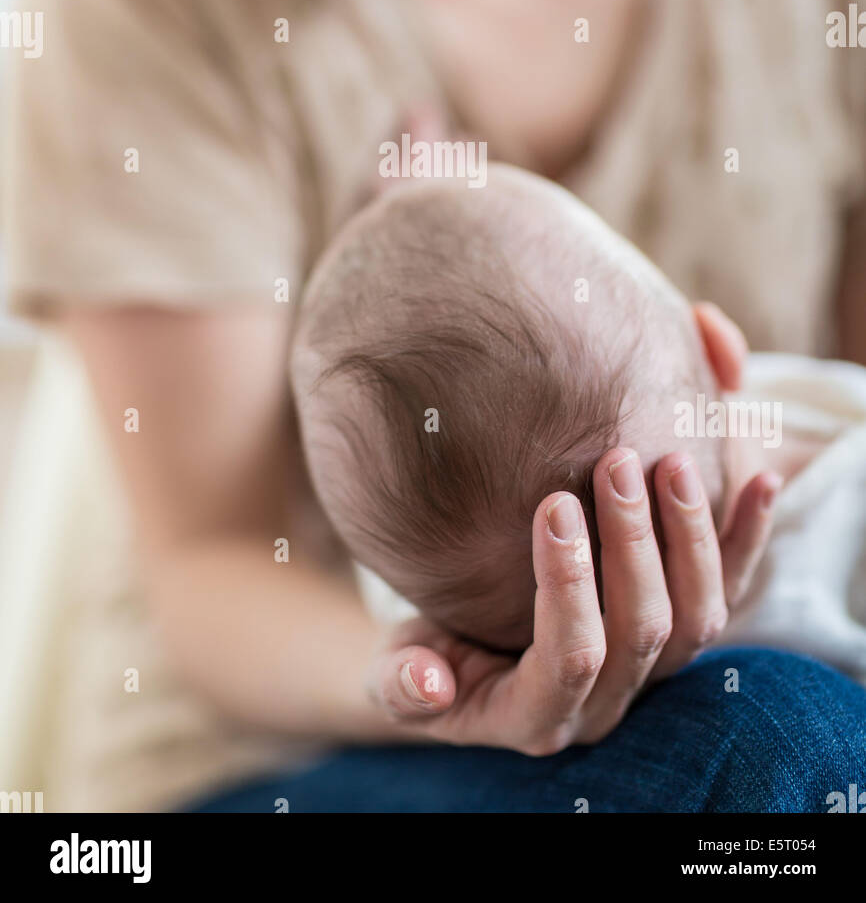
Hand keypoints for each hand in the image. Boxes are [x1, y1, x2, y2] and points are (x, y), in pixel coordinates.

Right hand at [365, 447, 779, 752]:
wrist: (470, 653)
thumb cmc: (431, 652)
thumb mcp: (397, 672)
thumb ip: (404, 682)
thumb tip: (425, 679)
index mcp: (538, 714)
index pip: (570, 657)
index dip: (568, 585)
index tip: (553, 503)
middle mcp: (608, 700)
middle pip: (643, 630)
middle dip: (633, 542)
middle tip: (615, 461)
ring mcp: (652, 668)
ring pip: (699, 618)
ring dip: (690, 535)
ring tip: (670, 460)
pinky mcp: (681, 629)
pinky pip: (729, 590)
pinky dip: (746, 536)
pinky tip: (759, 478)